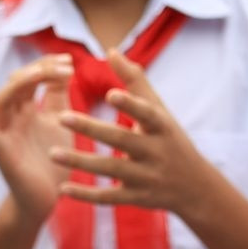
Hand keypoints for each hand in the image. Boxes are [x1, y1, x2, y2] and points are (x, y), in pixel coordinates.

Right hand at [0, 55, 74, 220]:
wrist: (46, 199)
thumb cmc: (53, 161)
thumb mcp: (60, 123)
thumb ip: (59, 98)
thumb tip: (65, 69)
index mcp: (27, 109)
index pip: (31, 78)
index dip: (48, 66)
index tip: (69, 63)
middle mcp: (13, 117)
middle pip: (17, 82)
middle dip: (41, 70)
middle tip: (66, 67)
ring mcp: (5, 132)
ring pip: (2, 99)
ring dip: (20, 83)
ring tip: (41, 74)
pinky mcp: (0, 152)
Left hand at [49, 50, 221, 222]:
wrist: (194, 187)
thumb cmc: (169, 138)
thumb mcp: (159, 110)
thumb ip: (134, 80)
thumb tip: (110, 50)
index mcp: (162, 127)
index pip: (147, 114)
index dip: (131, 105)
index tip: (111, 93)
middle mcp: (155, 152)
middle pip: (121, 140)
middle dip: (92, 129)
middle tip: (62, 116)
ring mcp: (145, 178)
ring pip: (110, 170)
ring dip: (80, 162)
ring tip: (53, 153)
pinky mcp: (136, 198)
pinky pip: (108, 198)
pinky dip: (86, 195)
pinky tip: (63, 189)